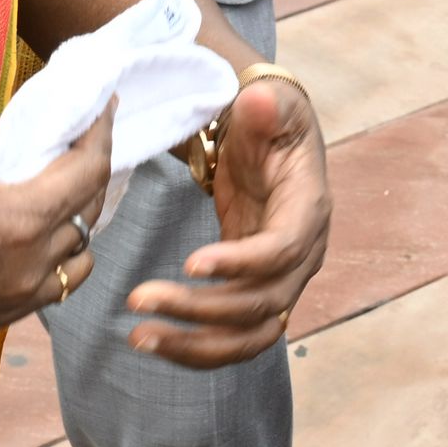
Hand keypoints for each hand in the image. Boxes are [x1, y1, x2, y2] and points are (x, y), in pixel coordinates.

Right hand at [0, 109, 116, 342]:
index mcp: (20, 223)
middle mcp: (26, 272)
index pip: (89, 173)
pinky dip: (47, 260)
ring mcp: (7, 306)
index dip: (100, 133)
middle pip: (89, 218)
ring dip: (75, 226)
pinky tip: (22, 235)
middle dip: (90, 175)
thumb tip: (29, 119)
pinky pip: (41, 291)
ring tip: (53, 192)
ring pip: (74, 264)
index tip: (101, 106)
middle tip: (76, 141)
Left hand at [129, 66, 331, 365]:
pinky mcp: (256, 294)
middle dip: (200, 308)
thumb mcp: (270, 106)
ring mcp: (281, 282)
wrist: (271, 143)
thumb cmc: (270, 122)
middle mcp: (303, 257)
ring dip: (195, 344)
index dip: (242, 262)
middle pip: (260, 302)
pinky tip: (151, 338)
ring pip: (249, 335)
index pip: (283, 249)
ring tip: (138, 337)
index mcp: (308, 211)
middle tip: (138, 298)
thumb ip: (265, 106)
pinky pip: (233, 336)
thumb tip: (258, 99)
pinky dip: (195, 346)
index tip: (190, 263)